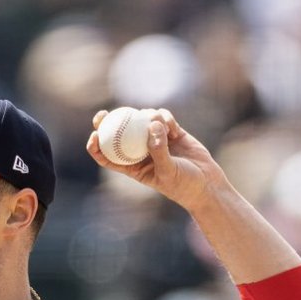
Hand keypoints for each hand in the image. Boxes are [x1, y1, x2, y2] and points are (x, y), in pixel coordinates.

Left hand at [86, 109, 228, 211]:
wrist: (207, 184)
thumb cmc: (183, 185)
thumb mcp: (168, 171)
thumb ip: (158, 150)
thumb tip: (151, 125)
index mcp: (132, 167)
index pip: (108, 156)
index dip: (96, 146)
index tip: (94, 135)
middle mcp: (140, 152)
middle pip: (119, 134)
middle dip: (108, 122)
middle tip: (102, 114)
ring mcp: (155, 140)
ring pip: (141, 121)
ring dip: (145, 117)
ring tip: (159, 124)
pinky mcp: (172, 132)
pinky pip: (162, 118)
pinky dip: (164, 117)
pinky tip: (171, 126)